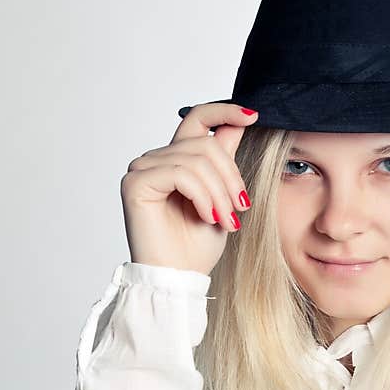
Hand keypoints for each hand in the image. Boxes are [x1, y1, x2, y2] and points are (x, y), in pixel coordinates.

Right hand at [119, 103, 257, 275]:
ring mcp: (142, 169)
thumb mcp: (222, 196)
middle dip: (231, 176)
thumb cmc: (197, 247)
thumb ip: (225, 158)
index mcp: (176, 160)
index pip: (198, 119)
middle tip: (241, 208)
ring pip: (196, 159)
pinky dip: (201, 195)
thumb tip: (241, 120)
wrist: (180, 278)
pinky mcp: (135, 182)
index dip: (225, 111)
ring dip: (219, 192)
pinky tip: (207, 216)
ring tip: (225, 220)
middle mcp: (157, 160)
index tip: (253, 116)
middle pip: (204, 143)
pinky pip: (181, 173)